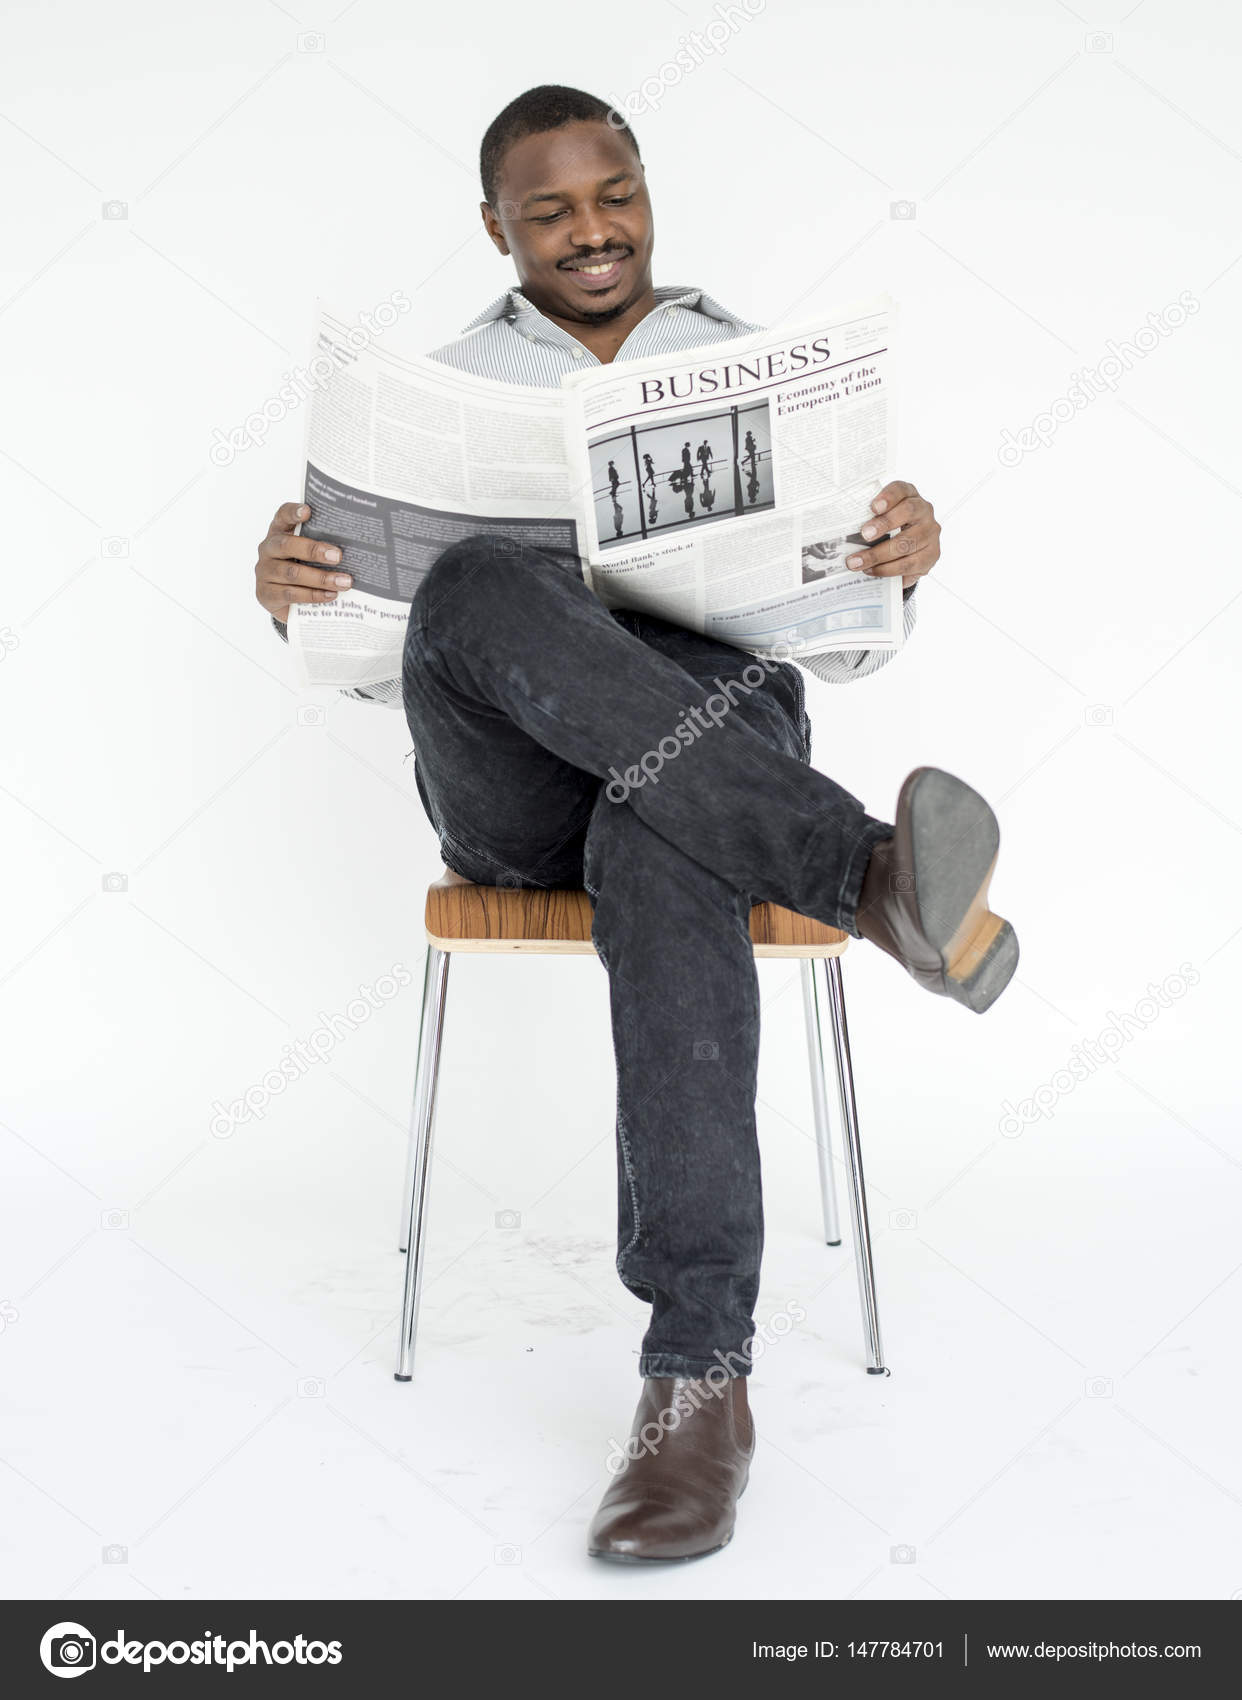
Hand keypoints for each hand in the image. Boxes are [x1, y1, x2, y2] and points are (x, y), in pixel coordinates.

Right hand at [254, 502, 351, 623]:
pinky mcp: (266, 594)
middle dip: (313, 550)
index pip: (282, 516)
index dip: (292, 512)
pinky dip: (313, 595)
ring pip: (292, 573)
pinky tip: (330, 595)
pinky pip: (291, 594)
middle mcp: (268, 549)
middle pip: (286, 545)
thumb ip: (323, 545)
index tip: (308, 511)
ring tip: (344, 582)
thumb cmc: (303, 569)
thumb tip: (355, 546)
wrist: (286, 602)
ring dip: (321, 578)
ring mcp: (264, 572)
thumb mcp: (310, 555)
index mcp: (279, 532)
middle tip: (338, 556)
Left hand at [846, 480, 939, 589]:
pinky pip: (908, 564)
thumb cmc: (887, 529)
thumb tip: (841, 527)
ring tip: (856, 562)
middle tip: (864, 535)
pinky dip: (887, 569)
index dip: (888, 496)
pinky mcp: (931, 555)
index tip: (873, 506)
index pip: (901, 489)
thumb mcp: (878, 518)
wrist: (909, 552)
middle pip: (907, 512)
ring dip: (877, 555)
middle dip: (884, 524)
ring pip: (906, 543)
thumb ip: (867, 517)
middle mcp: (924, 511)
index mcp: (909, 495)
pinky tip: (871, 570)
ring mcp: (930, 533)